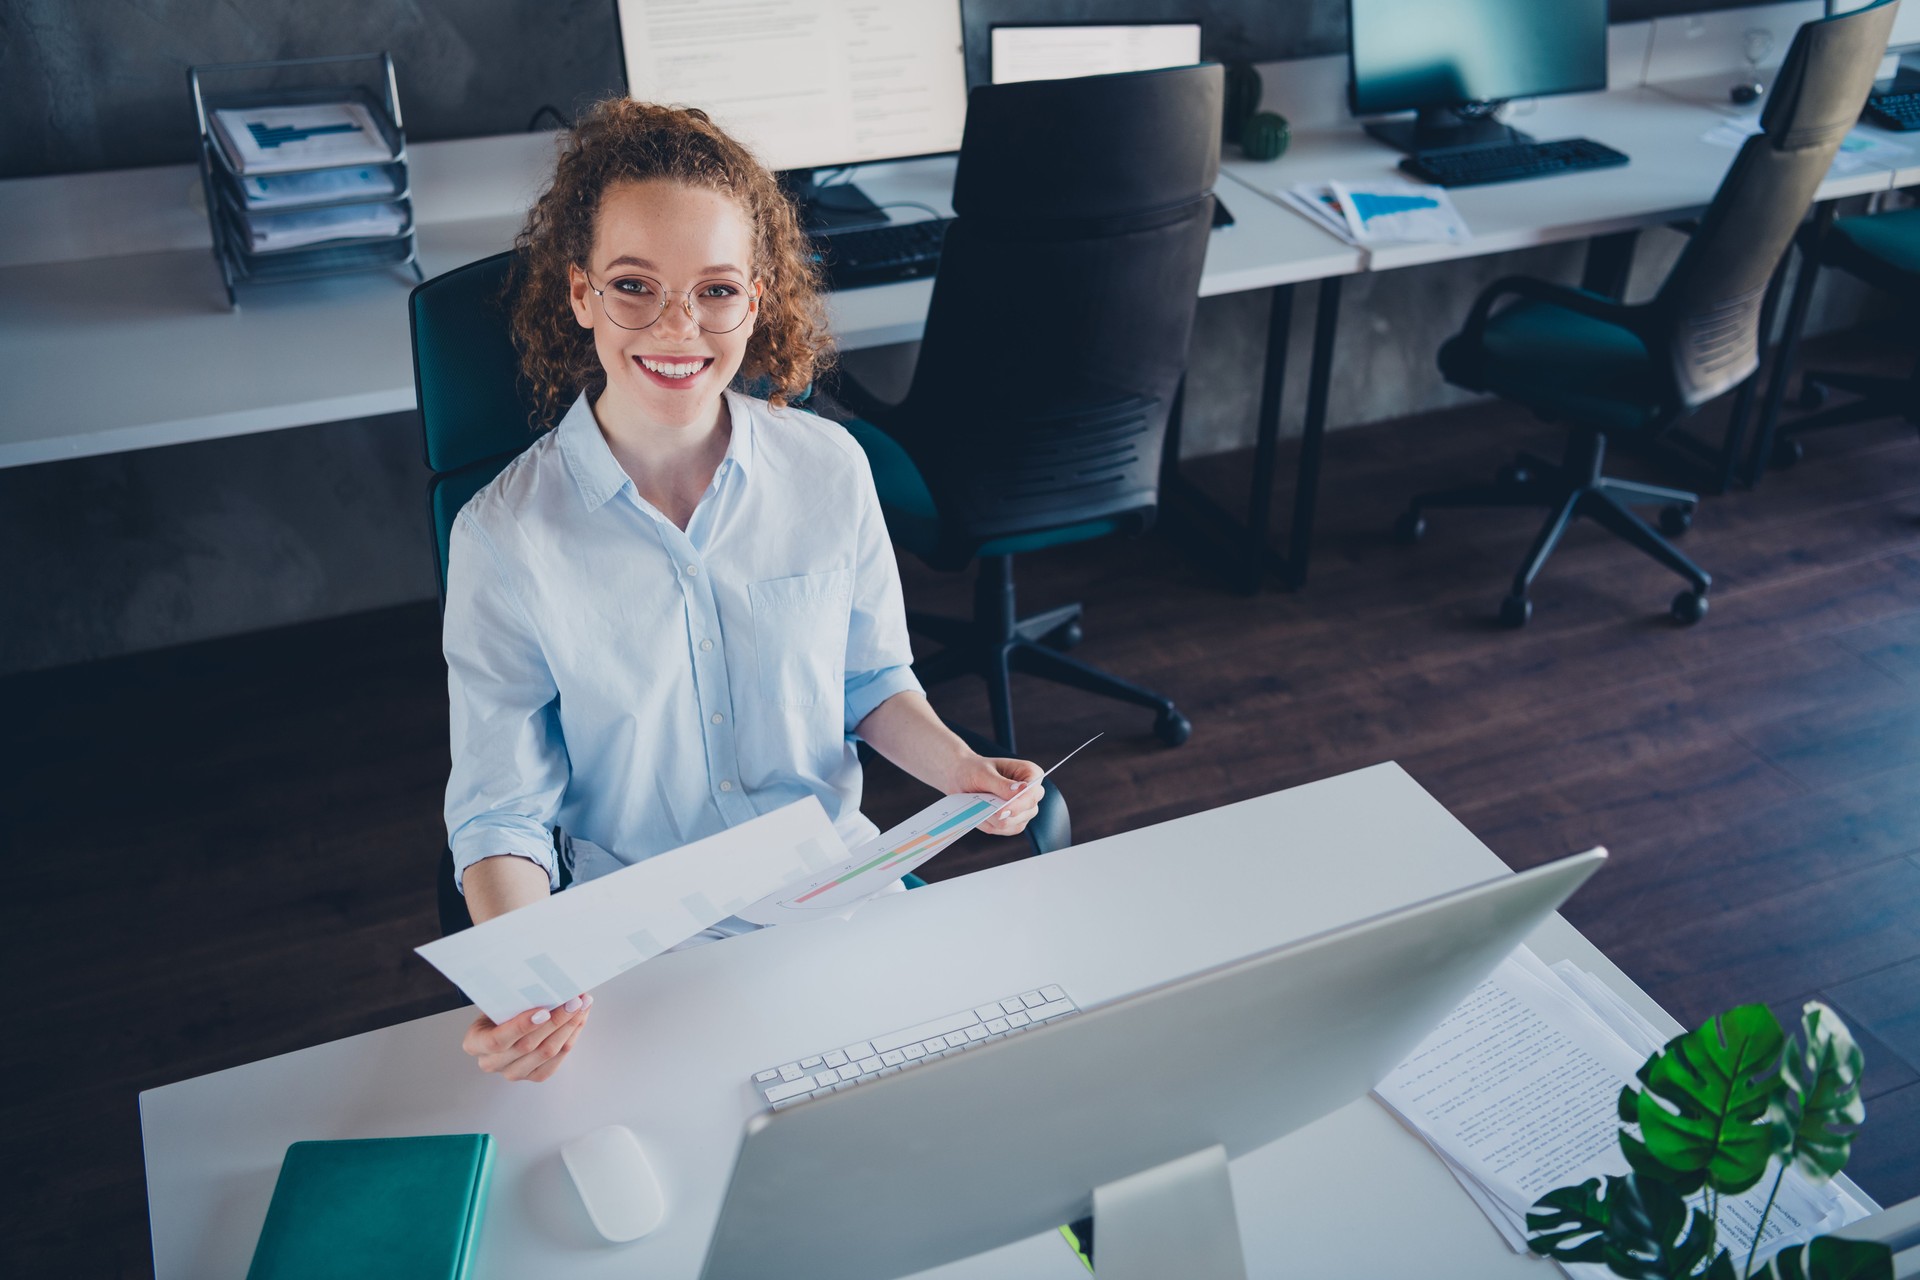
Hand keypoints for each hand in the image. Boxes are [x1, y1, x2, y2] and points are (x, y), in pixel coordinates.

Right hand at [462, 993, 592, 1081]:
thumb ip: (514, 999)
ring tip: (583, 1005)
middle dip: (555, 1020)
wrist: (503, 1023)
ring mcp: (513, 1073)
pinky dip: (572, 1036)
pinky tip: (580, 1019)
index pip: (498, 1040)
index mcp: (475, 1043)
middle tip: (574, 1000)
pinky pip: (558, 1059)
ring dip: (569, 1026)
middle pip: (528, 1046)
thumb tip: (547, 985)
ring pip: (547, 1052)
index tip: (544, 1011)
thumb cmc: (500, 1009)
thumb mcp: (497, 1001)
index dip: (522, 1027)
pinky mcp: (535, 1076)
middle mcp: (492, 1063)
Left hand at [949, 754, 1043, 836]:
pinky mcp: (1014, 822)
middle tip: (983, 807)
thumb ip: (1001, 784)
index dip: (1020, 803)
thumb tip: (1021, 790)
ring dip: (994, 819)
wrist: (960, 778)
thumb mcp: (983, 774)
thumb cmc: (973, 770)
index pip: (1033, 792)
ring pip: (1016, 824)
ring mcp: (1024, 810)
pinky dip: (990, 825)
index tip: (1002, 810)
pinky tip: (980, 813)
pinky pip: (1005, 830)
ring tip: (979, 806)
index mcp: (1030, 773)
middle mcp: (1031, 793)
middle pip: (1028, 811)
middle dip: (1004, 813)